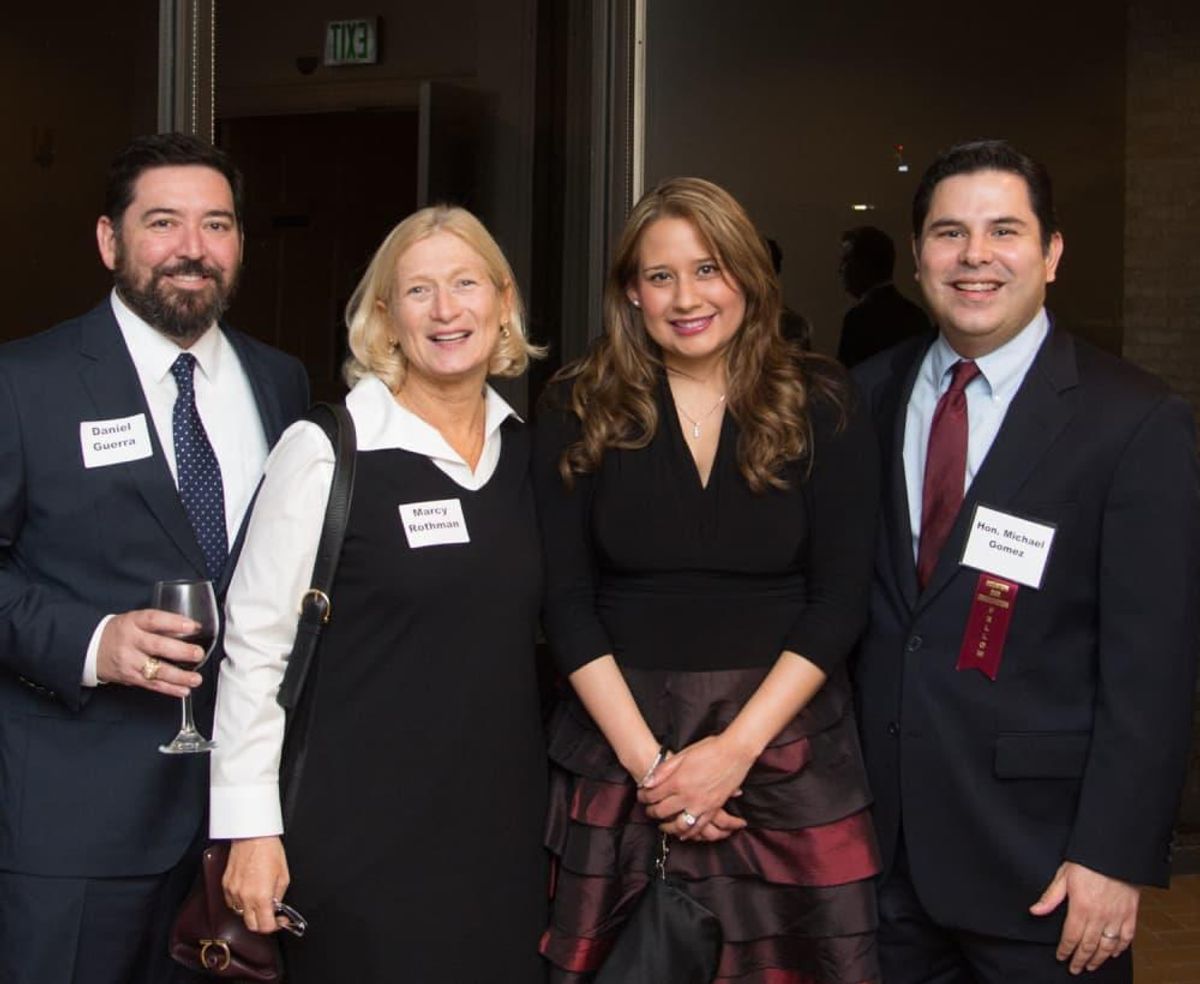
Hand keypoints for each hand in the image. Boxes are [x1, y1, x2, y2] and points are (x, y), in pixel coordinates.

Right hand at [96, 609, 204, 696]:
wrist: (91, 648)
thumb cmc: (120, 632)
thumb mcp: (135, 620)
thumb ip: (160, 624)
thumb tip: (191, 629)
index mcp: (133, 622)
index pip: (154, 619)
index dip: (175, 622)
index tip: (194, 626)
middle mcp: (131, 641)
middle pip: (157, 646)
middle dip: (181, 651)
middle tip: (198, 654)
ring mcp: (129, 661)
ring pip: (156, 670)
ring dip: (179, 676)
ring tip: (196, 679)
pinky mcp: (130, 677)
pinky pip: (152, 684)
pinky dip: (169, 689)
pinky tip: (183, 690)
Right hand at [224, 836, 290, 934]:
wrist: (252, 835)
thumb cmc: (269, 850)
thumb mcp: (283, 875)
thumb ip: (279, 896)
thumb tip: (276, 907)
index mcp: (261, 896)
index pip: (265, 926)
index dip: (275, 926)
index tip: (280, 920)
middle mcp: (244, 897)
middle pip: (251, 925)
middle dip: (262, 923)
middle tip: (271, 914)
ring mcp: (233, 892)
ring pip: (240, 914)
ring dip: (251, 912)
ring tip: (260, 899)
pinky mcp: (225, 885)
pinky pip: (232, 903)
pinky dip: (240, 902)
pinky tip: (249, 892)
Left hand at [638, 734, 752, 840]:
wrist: (735, 752)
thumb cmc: (709, 749)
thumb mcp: (683, 754)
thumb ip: (664, 770)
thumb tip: (648, 782)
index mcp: (678, 781)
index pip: (653, 795)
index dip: (644, 797)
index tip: (641, 796)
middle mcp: (688, 796)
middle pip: (663, 812)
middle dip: (652, 813)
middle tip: (648, 811)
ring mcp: (702, 805)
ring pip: (680, 825)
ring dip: (668, 828)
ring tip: (662, 826)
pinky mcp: (714, 809)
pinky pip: (700, 828)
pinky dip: (690, 833)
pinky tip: (683, 834)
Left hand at [1029, 861, 1138, 973]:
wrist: (1115, 853)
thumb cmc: (1088, 861)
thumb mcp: (1063, 876)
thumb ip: (1050, 897)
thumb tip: (1035, 911)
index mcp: (1081, 908)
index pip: (1071, 936)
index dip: (1065, 950)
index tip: (1061, 957)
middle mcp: (1099, 916)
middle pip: (1088, 945)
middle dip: (1080, 959)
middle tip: (1075, 968)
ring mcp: (1116, 916)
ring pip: (1107, 946)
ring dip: (1099, 958)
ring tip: (1091, 966)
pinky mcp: (1130, 914)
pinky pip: (1126, 937)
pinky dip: (1120, 948)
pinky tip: (1113, 953)